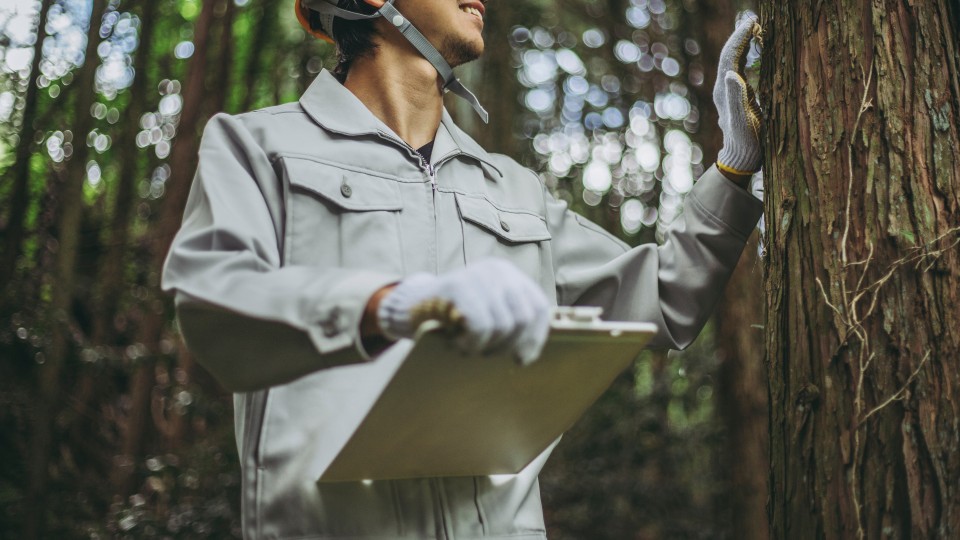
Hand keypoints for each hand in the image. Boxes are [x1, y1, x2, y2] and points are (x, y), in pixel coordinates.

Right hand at [377, 259, 550, 364]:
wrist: (410, 306)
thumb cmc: (452, 317)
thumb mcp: (487, 312)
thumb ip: (510, 321)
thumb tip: (530, 353)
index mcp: (509, 275)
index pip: (539, 308)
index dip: (535, 338)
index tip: (522, 359)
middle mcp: (497, 270)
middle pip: (523, 318)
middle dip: (508, 345)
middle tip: (487, 354)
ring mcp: (477, 276)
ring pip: (503, 325)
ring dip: (486, 347)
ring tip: (468, 346)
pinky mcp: (457, 287)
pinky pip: (480, 325)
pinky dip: (472, 343)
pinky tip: (457, 343)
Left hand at [714, 15, 763, 176]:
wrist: (741, 159)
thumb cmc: (745, 142)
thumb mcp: (743, 121)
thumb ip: (737, 98)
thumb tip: (731, 73)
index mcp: (724, 91)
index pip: (730, 57)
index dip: (740, 38)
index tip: (752, 21)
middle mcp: (724, 89)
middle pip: (730, 56)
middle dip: (741, 37)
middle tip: (754, 21)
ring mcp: (729, 93)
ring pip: (734, 61)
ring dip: (743, 44)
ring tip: (755, 29)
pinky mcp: (737, 97)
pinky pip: (740, 69)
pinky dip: (746, 56)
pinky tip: (754, 51)